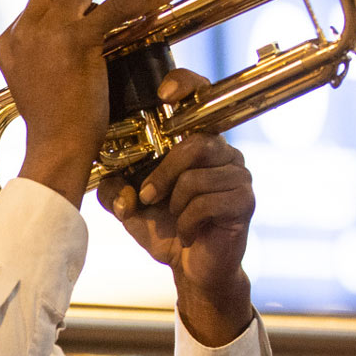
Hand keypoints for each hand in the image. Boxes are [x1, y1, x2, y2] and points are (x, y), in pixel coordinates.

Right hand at [0, 0, 179, 204]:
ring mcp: (47, 32)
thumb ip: (44, 56)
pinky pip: (115, 6)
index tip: (97, 0)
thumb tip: (74, 37)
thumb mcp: (38, 83)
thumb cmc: (56, 127)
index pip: (41, 1)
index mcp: (9, 42)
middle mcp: (23, 31)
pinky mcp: (76, 39)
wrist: (58, 148)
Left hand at [97, 69, 256, 346]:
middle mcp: (223, 151)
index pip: (200, 98)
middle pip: (195, 143)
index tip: (163, 94)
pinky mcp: (245, 201)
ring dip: (174, 203)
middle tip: (146, 196)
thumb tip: (110, 177)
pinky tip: (189, 231)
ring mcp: (238, 175)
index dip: (186, 86)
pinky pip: (208, 202)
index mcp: (197, 143)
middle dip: (162, 173)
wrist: (193, 269)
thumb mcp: (129, 206)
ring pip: (197, 176)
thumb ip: (113, 186)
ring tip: (173, 217)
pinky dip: (188, 220)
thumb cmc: (165, 230)